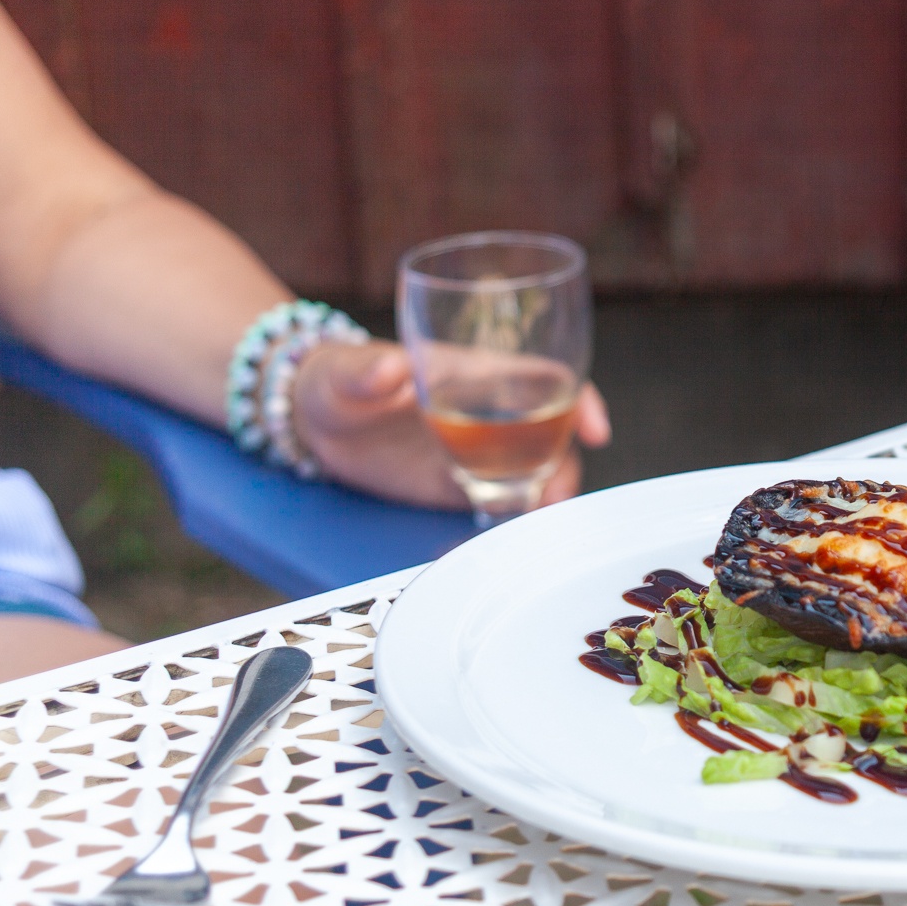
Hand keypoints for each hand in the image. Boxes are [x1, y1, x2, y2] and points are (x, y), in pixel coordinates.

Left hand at [291, 341, 610, 508]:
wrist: (311, 421)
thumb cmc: (336, 379)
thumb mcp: (347, 372)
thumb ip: (369, 370)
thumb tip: (390, 369)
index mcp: (477, 372)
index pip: (547, 377)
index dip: (580, 400)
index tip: (594, 431)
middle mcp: (489, 410)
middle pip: (553, 431)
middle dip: (566, 463)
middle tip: (555, 497)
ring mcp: (478, 449)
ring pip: (535, 469)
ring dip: (546, 493)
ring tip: (537, 518)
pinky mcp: (458, 485)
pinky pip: (502, 500)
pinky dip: (516, 517)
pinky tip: (514, 536)